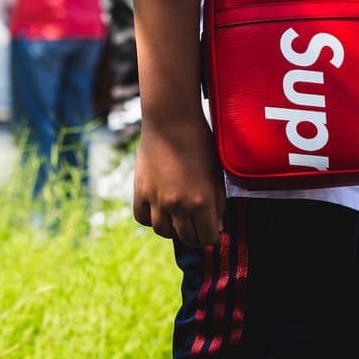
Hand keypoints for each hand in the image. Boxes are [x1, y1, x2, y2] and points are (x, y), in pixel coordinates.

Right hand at [133, 116, 225, 246]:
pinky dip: (151, 219)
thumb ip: (218, 202)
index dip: (213, 236)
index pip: (208, 238)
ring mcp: (157, 199)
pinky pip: (142, 218)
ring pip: (163, 232)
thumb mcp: (216, 173)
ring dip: (173, 230)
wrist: (171, 120)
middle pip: (187, 238)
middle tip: (197, 229)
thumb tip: (218, 227)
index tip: (213, 230)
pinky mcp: (141, 190)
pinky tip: (159, 211)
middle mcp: (179, 205)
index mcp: (202, 201)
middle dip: (195, 237)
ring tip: (178, 220)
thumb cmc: (200, 143)